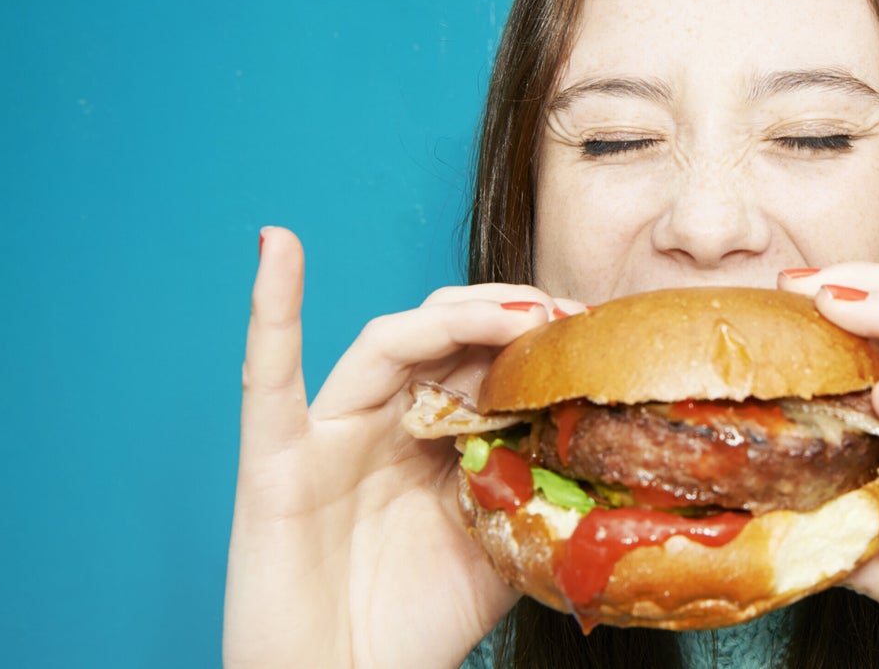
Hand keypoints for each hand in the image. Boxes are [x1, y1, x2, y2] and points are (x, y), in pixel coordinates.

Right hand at [224, 227, 582, 668]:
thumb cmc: (411, 629)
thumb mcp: (502, 554)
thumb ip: (538, 497)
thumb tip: (612, 462)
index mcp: (438, 441)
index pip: (489, 359)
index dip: (538, 336)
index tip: (596, 329)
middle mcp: (385, 423)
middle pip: (445, 336)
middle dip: (510, 316)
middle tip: (568, 318)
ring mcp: (329, 434)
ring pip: (389, 344)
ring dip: (454, 317)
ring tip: (515, 313)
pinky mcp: (275, 459)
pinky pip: (266, 376)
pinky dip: (269, 308)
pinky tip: (277, 250)